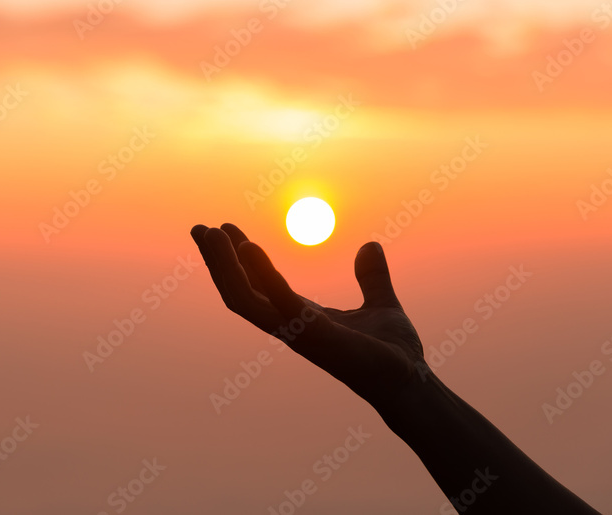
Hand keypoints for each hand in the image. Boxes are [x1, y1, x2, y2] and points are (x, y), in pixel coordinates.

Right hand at [190, 223, 425, 412]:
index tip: (224, 228)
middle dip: (216, 261)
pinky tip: (247, 247)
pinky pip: (279, 300)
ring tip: (212, 232)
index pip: (257, 286)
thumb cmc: (394, 352)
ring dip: (224, 266)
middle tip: (199, 228)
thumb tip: (370, 246)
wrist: (412, 382)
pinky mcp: (313, 333)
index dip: (238, 258)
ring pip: (244, 298)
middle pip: (238, 292)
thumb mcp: (381, 303)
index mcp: (300, 317)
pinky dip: (261, 273)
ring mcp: (297, 332)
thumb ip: (372, 277)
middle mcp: (290, 325)